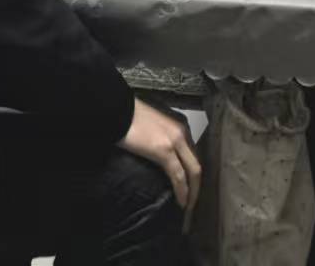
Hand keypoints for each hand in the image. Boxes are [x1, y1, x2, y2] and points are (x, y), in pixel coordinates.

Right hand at [121, 97, 201, 222]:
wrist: (117, 110)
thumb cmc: (130, 117)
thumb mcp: (153, 126)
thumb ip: (161, 138)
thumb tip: (158, 153)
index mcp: (180, 126)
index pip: (192, 153)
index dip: (192, 171)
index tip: (190, 185)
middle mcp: (183, 132)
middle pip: (196, 163)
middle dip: (197, 185)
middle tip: (192, 202)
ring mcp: (176, 141)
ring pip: (193, 171)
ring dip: (192, 191)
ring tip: (188, 206)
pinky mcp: (164, 150)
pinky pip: (178, 175)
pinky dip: (183, 191)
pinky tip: (182, 202)